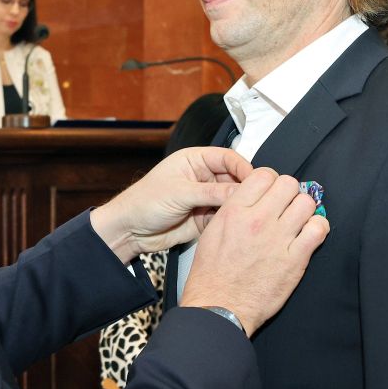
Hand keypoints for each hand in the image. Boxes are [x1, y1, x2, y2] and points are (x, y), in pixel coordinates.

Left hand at [91, 146, 255, 261]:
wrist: (129, 230)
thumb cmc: (143, 202)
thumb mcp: (180, 192)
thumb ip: (212, 192)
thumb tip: (241, 190)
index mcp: (194, 160)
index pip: (228, 157)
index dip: (244, 167)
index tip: (257, 180)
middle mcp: (202, 177)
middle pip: (234, 178)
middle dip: (245, 188)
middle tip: (257, 199)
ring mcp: (205, 198)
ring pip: (232, 199)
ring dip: (240, 206)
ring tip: (250, 214)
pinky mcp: (205, 218)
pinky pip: (226, 217)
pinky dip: (232, 221)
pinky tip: (238, 225)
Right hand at [179, 166, 329, 335]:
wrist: (218, 306)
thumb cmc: (212, 275)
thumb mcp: (211, 232)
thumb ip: (234, 210)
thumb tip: (255, 198)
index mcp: (234, 212)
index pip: (264, 175)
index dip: (270, 181)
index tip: (271, 192)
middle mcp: (257, 220)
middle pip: (288, 184)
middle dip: (289, 193)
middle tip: (286, 206)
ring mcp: (278, 239)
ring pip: (306, 202)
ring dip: (304, 209)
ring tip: (298, 221)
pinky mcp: (295, 259)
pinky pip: (319, 229)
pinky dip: (318, 228)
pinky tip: (309, 234)